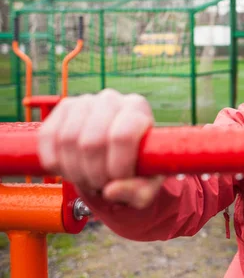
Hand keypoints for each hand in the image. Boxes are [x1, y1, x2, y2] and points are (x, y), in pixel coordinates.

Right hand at [38, 88, 163, 208]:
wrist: (117, 152)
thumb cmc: (138, 167)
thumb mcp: (148, 184)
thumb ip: (138, 192)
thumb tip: (111, 191)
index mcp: (138, 109)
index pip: (122, 137)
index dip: (116, 167)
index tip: (117, 182)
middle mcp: (112, 100)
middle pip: (92, 141)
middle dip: (93, 174)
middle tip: (100, 185)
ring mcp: (85, 101)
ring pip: (68, 140)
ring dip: (74, 171)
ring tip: (87, 179)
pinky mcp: (63, 108)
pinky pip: (48, 136)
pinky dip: (54, 161)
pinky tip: (68, 170)